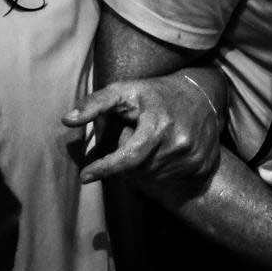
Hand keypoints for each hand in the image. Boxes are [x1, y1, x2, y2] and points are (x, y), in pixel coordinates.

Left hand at [64, 71, 222, 187]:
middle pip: (137, 169)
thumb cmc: (154, 93)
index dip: (104, 168)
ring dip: (141, 166)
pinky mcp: (205, 167)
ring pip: (152, 177)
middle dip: (124, 158)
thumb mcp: (123, 90)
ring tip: (147, 141)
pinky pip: (171, 180)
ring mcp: (195, 158)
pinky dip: (158, 170)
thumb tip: (66, 120)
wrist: (201, 95)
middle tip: (130, 137)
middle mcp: (180, 144)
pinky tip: (161, 152)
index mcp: (158, 125)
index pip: (127, 157)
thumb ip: (94, 104)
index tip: (84, 177)